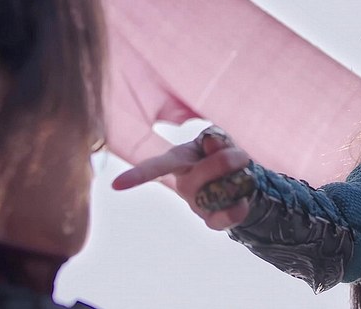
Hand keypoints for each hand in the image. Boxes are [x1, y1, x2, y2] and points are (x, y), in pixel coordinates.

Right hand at [112, 127, 251, 229]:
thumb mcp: (221, 141)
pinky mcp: (210, 220)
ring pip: (214, 195)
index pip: (156, 167)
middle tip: (242, 155)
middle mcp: (182, 184)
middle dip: (225, 162)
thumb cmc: (222, 154)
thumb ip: (216, 139)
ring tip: (243, 171)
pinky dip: (237, 209)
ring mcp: (195, 204)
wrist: (242, 180)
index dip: (138, 175)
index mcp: (179, 159)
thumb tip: (211, 141)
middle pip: (199, 176)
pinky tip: (243, 201)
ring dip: (237, 181)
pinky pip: (222, 219)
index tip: (116, 185)